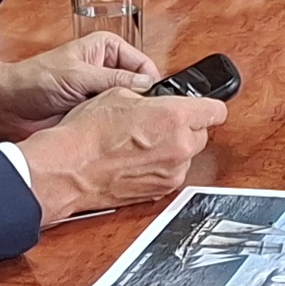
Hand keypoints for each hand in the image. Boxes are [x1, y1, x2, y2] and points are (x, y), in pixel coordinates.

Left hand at [0, 31, 156, 136]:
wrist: (8, 107)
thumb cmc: (33, 80)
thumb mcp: (77, 75)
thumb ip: (113, 80)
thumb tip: (145, 84)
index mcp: (107, 49)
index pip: (143, 64)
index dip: (150, 83)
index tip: (155, 102)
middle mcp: (108, 70)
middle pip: (139, 87)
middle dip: (141, 102)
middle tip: (143, 119)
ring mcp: (101, 93)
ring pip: (128, 106)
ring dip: (127, 117)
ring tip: (128, 128)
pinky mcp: (94, 114)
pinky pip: (114, 122)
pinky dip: (116, 129)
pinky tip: (116, 135)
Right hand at [21, 85, 225, 223]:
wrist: (68, 169)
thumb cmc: (87, 134)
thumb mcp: (119, 93)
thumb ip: (149, 96)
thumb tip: (156, 98)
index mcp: (175, 117)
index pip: (216, 110)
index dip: (208, 105)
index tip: (204, 105)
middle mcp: (180, 147)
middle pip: (201, 134)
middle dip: (184, 126)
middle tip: (159, 122)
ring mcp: (171, 173)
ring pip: (186, 155)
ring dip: (172, 148)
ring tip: (141, 141)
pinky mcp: (160, 192)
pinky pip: (170, 173)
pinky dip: (160, 166)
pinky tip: (136, 158)